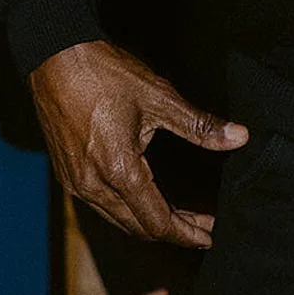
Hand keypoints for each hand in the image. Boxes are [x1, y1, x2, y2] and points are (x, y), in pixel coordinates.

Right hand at [29, 40, 246, 246]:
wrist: (55, 58)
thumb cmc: (105, 74)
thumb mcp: (159, 97)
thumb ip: (199, 125)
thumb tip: (239, 137)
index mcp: (119, 170)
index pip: (157, 222)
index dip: (186, 233)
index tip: (209, 236)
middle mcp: (92, 185)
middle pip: (138, 227)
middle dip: (172, 230)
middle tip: (202, 225)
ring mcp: (75, 183)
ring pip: (117, 219)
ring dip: (148, 222)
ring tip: (178, 215)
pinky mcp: (66, 174)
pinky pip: (100, 205)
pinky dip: (126, 209)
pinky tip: (143, 196)